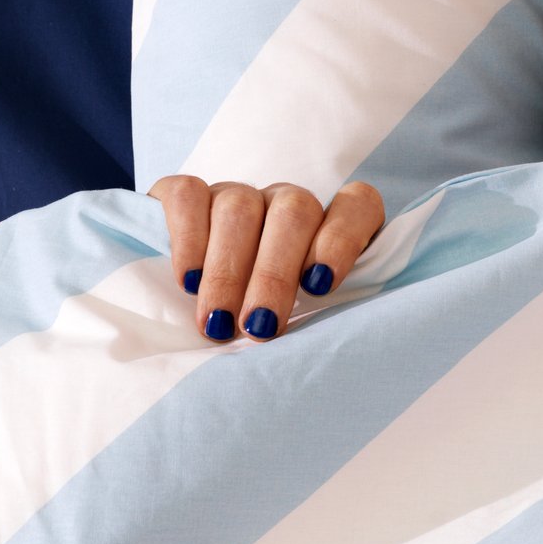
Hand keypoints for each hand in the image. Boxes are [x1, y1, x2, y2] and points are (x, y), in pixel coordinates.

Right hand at [148, 177, 385, 341]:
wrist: (192, 301)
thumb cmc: (266, 320)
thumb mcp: (301, 320)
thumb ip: (318, 316)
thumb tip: (317, 350)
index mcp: (329, 225)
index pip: (357, 205)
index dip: (342, 239)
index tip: (320, 286)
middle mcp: (286, 202)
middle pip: (294, 213)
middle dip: (275, 275)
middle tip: (260, 327)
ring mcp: (237, 194)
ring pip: (240, 208)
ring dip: (229, 272)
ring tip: (220, 322)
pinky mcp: (185, 194)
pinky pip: (188, 198)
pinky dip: (189, 241)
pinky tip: (189, 282)